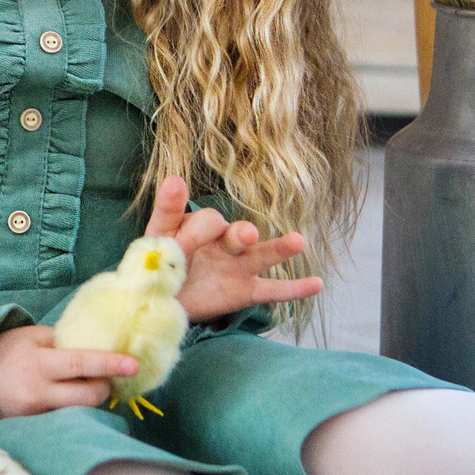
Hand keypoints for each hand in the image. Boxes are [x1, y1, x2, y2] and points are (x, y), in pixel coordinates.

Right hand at [0, 325, 136, 423]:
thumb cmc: (7, 352)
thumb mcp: (33, 337)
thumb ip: (65, 342)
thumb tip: (99, 347)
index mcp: (38, 365)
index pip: (81, 364)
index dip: (110, 364)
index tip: (134, 365)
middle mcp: (37, 394)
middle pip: (89, 397)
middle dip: (104, 387)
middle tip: (103, 377)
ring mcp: (35, 417)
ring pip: (80, 413)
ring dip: (89, 401)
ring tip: (82, 387)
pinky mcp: (34, 430)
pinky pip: (65, 422)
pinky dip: (73, 411)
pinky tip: (67, 400)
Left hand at [145, 176, 323, 323]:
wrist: (157, 297)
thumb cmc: (158, 261)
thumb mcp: (158, 236)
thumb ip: (167, 211)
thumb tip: (174, 178)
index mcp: (201, 226)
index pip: (207, 222)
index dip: (196, 234)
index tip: (180, 247)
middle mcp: (224, 243)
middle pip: (238, 234)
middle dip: (241, 235)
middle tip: (246, 235)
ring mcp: (237, 267)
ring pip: (262, 256)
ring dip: (280, 248)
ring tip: (298, 241)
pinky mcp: (244, 292)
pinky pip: (273, 290)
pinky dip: (295, 288)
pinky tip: (316, 284)